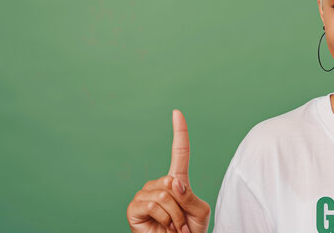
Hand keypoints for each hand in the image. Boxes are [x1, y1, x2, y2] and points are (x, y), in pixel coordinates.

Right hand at [127, 109, 210, 232]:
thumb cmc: (189, 231)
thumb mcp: (198, 212)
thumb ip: (190, 196)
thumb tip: (174, 181)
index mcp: (177, 181)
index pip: (179, 153)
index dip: (179, 132)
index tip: (177, 112)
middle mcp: (159, 184)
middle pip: (173, 182)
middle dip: (182, 206)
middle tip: (182, 223)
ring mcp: (145, 194)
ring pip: (165, 194)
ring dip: (175, 216)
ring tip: (174, 228)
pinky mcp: (135, 207)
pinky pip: (153, 204)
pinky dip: (164, 219)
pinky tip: (163, 228)